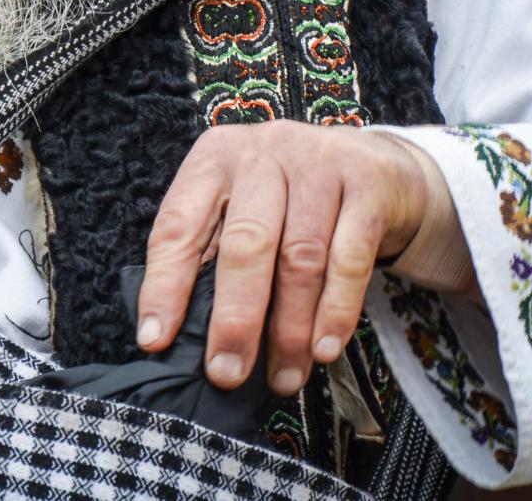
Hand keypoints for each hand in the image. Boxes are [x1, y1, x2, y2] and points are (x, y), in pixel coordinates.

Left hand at [137, 122, 429, 397]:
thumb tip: (184, 337)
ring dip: (290, 329)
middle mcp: (263, 153)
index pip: (178, 225)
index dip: (165, 286)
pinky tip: (325, 348)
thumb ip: (215, 255)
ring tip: (283, 377)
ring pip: (300, 258)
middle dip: (234, 319)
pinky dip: (336, 311)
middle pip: (246, 243)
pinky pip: (349, 258)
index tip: (156, 340)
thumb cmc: (291, 201)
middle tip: (226, 373)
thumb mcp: (242, 208)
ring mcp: (319, 162)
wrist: (375, 166)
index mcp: (215, 159)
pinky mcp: (367, 183)